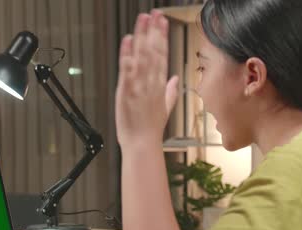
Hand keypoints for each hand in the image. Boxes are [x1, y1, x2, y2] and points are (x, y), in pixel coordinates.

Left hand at [115, 10, 179, 149]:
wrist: (142, 144)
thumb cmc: (151, 129)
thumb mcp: (165, 108)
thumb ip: (170, 91)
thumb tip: (174, 80)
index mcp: (160, 85)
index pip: (163, 55)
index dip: (163, 37)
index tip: (163, 22)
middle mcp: (151, 82)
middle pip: (154, 51)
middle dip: (154, 30)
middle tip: (155, 13)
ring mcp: (139, 86)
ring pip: (142, 56)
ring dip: (142, 35)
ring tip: (143, 19)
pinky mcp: (127, 91)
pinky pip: (127, 68)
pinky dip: (127, 53)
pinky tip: (128, 39)